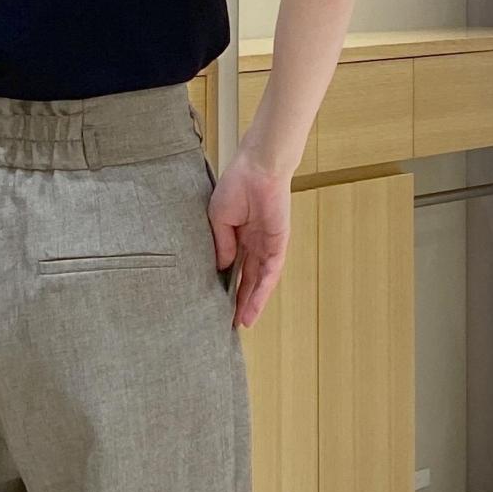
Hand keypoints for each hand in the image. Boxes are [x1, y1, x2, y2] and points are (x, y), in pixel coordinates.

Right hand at [208, 152, 291, 328]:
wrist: (257, 168)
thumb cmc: (236, 185)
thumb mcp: (218, 219)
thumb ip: (222, 244)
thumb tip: (224, 268)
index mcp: (237, 235)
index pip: (232, 267)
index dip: (225, 284)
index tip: (215, 302)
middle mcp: (253, 244)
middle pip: (246, 278)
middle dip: (238, 300)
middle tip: (230, 321)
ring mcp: (266, 245)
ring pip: (259, 281)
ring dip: (251, 303)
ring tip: (241, 323)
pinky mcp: (278, 245)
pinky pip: (270, 273)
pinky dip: (262, 292)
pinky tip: (253, 307)